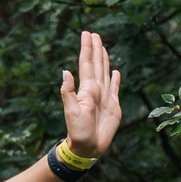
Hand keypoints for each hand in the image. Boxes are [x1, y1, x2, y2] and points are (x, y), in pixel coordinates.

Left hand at [59, 30, 122, 158]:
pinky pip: (115, 88)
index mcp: (86, 89)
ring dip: (104, 59)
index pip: (86, 64)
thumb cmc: (78, 131)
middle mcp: (95, 90)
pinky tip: (115, 72)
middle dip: (95, 49)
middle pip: (95, 64)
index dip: (87, 49)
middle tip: (93, 34)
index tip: (87, 34)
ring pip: (105, 72)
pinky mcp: (113, 106)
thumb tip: (65, 71)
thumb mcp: (71, 111)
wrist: (88, 147)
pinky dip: (115, 79)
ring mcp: (104, 97)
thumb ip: (68, 92)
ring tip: (102, 47)